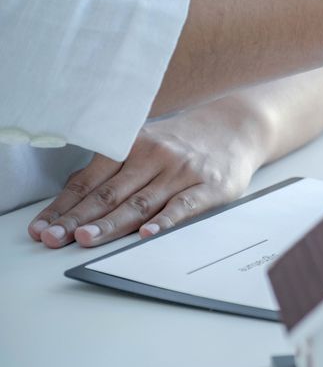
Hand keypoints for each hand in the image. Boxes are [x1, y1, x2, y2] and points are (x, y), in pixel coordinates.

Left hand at [27, 106, 264, 247]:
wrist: (236, 127)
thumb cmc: (185, 142)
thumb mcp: (147, 144)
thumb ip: (116, 169)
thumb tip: (73, 197)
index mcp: (133, 144)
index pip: (91, 181)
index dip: (64, 206)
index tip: (42, 227)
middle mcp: (155, 156)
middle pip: (110, 193)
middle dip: (79, 218)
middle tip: (54, 238)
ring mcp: (182, 171)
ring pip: (141, 202)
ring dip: (111, 224)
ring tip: (87, 238)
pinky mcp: (210, 186)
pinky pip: (183, 206)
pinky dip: (164, 221)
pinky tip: (147, 234)